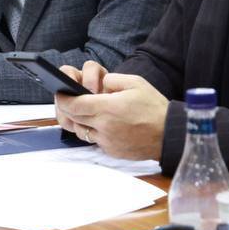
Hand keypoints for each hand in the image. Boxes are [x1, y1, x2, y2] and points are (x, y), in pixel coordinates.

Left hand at [54, 73, 168, 160]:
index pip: (73, 104)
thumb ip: (112, 79)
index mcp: (107, 108)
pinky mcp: (111, 150)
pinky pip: (93, 140)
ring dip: (78, 120)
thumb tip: (100, 83)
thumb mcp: (135, 83)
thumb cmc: (154, 107)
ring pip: (80, 130)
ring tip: (85, 111)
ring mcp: (106, 140)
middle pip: (73, 117)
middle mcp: (103, 126)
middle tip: (68, 99)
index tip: (59, 92)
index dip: (62, 98)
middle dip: (67, 107)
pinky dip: (92, 131)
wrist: (169, 134)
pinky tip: (100, 123)